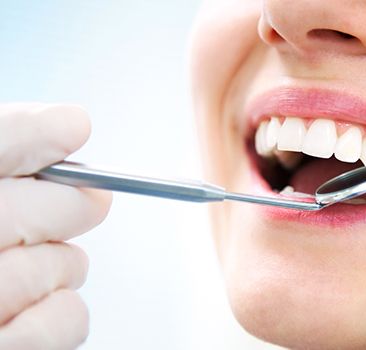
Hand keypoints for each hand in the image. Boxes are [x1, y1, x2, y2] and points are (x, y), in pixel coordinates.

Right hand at [0, 103, 111, 348]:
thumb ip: (14, 161)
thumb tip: (73, 124)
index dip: (30, 135)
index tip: (74, 125)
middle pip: (31, 212)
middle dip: (72, 205)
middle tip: (93, 201)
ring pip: (57, 266)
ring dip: (63, 264)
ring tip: (36, 268)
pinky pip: (67, 318)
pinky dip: (67, 311)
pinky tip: (40, 306)